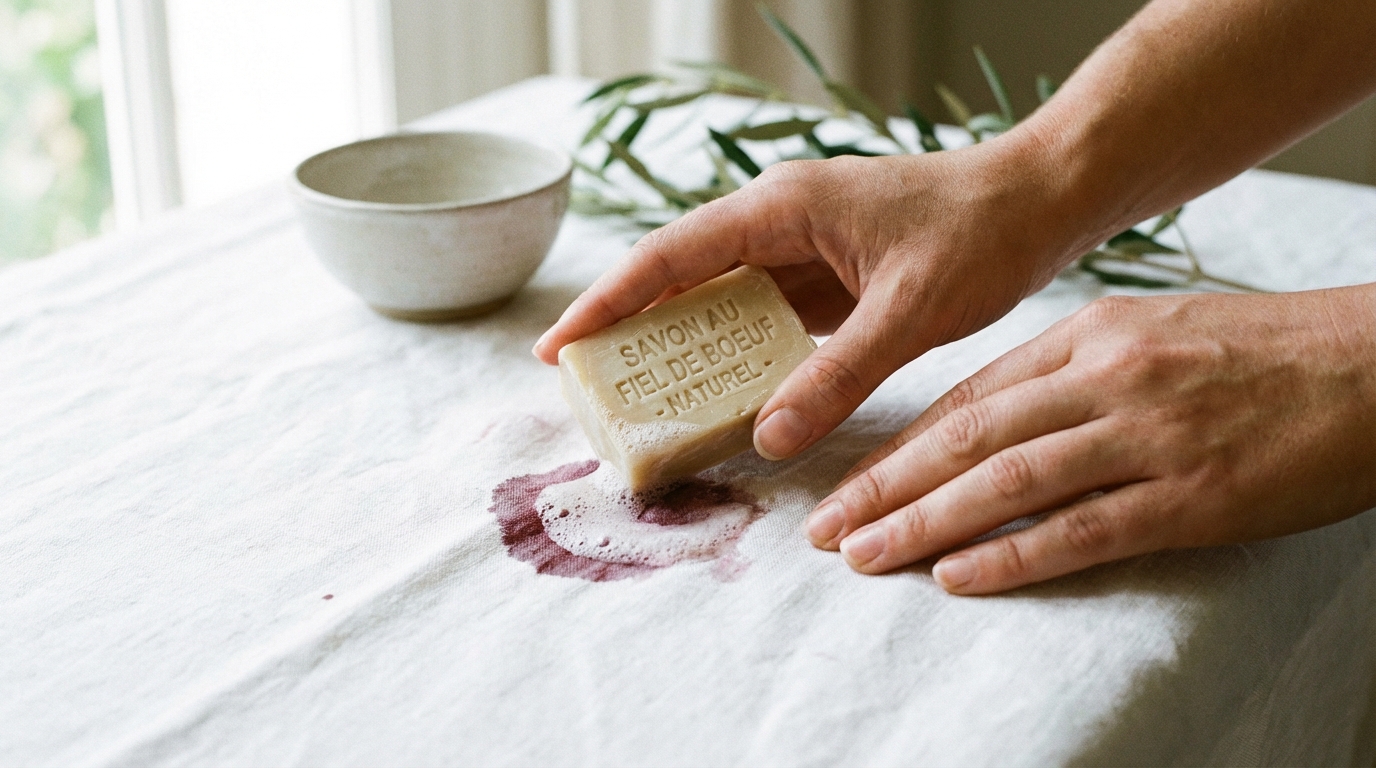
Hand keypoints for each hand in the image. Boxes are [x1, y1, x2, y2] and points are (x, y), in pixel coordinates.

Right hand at [535, 139, 1094, 460]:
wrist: (1039, 202)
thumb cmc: (980, 233)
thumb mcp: (909, 311)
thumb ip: (838, 376)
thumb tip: (767, 439)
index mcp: (781, 208)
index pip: (670, 257)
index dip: (609, 303)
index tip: (558, 347)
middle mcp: (777, 221)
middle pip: (678, 278)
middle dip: (628, 329)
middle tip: (585, 389)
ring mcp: (798, 247)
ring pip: (716, 299)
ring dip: (678, 346)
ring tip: (637, 401)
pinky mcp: (822, 275)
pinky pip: (759, 317)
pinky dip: (734, 354)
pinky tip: (718, 395)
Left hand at [807, 287, 1375, 593]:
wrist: (1374, 365)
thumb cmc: (1260, 351)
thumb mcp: (1152, 333)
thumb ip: (1070, 367)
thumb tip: (992, 413)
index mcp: (1091, 335)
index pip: (970, 397)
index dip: (901, 444)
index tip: (850, 481)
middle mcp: (1107, 379)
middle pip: (968, 438)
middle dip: (886, 486)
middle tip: (826, 528)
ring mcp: (1148, 437)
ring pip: (1007, 483)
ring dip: (925, 523)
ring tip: (866, 556)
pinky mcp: (1192, 497)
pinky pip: (1082, 531)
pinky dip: (1012, 556)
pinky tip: (957, 577)